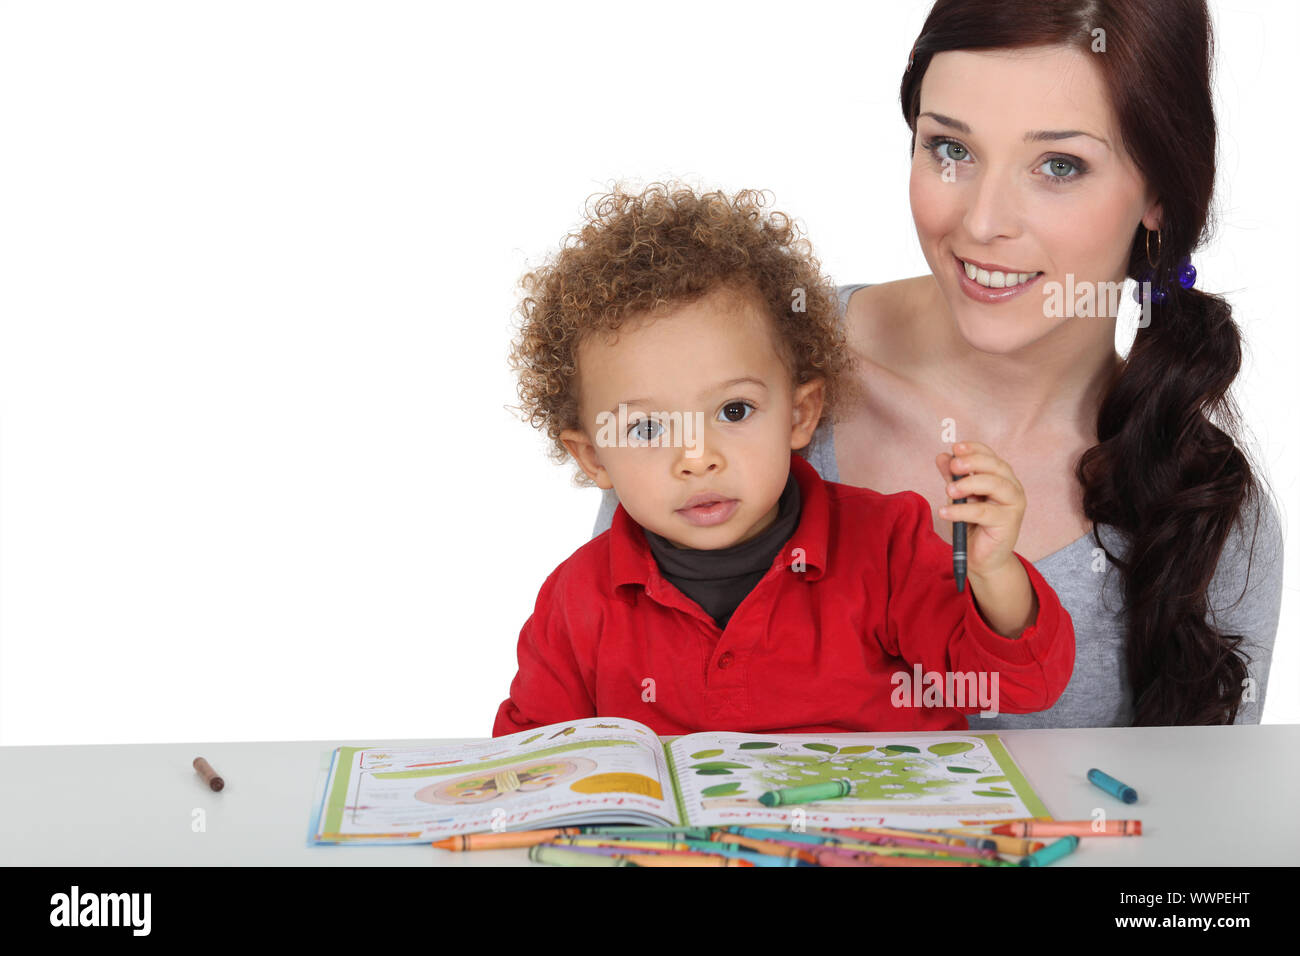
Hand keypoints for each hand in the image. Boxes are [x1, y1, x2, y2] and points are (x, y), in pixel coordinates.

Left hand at [933, 440, 1026, 581]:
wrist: (981, 557)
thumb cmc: (971, 525)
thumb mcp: (958, 498)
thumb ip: (953, 477)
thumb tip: (942, 456)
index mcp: (1001, 477)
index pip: (990, 456)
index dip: (974, 449)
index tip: (955, 448)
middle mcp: (1012, 487)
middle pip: (997, 467)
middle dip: (973, 462)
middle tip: (953, 465)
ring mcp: (1014, 504)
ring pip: (995, 485)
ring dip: (969, 484)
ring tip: (948, 490)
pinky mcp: (1009, 523)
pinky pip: (984, 512)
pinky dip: (961, 511)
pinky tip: (944, 512)